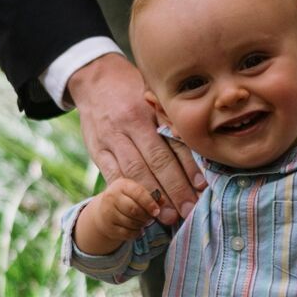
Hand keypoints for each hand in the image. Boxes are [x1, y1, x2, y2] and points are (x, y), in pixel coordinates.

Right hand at [67, 53, 204, 224]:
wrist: (95, 80)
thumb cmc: (134, 92)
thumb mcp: (154, 97)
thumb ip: (171, 121)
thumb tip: (200, 152)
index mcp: (151, 110)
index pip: (173, 143)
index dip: (189, 167)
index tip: (201, 188)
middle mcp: (131, 123)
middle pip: (156, 160)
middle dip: (174, 188)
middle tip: (188, 210)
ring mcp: (111, 138)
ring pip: (134, 171)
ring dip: (152, 197)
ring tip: (167, 216)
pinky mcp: (97, 150)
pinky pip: (112, 175)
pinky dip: (127, 194)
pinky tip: (139, 208)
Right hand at [74, 177, 160, 255]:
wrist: (104, 212)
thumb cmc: (126, 200)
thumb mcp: (136, 193)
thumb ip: (151, 197)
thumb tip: (163, 202)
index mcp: (121, 185)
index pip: (138, 193)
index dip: (150, 203)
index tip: (157, 211)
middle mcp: (112, 197)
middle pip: (134, 210)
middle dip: (146, 216)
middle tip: (150, 217)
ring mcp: (108, 212)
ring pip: (131, 222)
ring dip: (141, 224)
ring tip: (142, 221)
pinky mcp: (108, 227)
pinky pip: (127, 233)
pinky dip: (135, 232)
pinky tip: (136, 228)